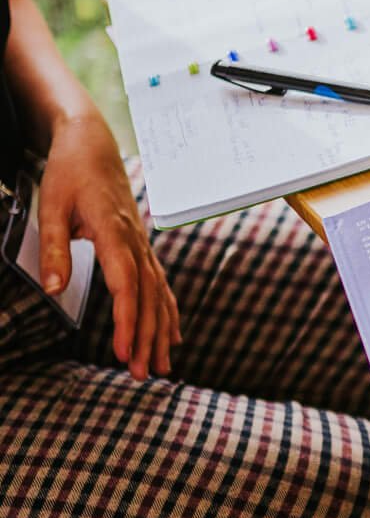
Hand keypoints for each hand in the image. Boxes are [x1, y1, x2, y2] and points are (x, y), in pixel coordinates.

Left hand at [37, 112, 180, 378]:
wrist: (91, 144)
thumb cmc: (69, 173)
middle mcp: (135, 239)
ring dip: (161, 329)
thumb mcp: (51, 208)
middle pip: (148, 295)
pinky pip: (159, 281)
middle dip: (148, 336)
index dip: (128, 320)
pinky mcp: (140, 243)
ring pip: (159, 291)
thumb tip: (55, 290)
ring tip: (164, 364)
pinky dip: (167, 309)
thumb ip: (55, 250)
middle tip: (146, 374)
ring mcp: (142, 241)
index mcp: (114, 231)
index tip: (126, 352)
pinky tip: (170, 331)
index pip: (126, 284)